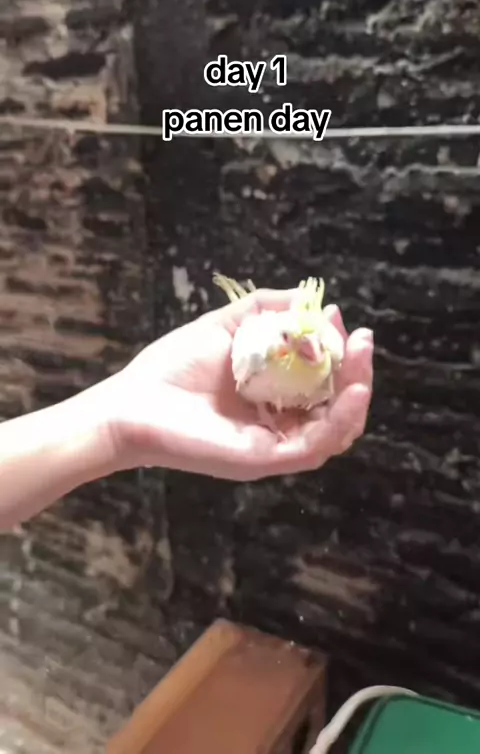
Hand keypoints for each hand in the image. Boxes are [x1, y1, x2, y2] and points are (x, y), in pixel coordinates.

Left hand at [110, 289, 373, 480]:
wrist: (130, 404)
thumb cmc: (171, 368)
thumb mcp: (224, 327)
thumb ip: (263, 310)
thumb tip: (307, 298)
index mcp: (272, 398)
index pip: (323, 382)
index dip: (339, 353)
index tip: (340, 318)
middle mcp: (278, 424)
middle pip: (336, 407)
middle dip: (357, 372)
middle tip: (362, 340)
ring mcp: (273, 444)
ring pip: (335, 430)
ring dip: (357, 394)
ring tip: (360, 359)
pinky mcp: (264, 459)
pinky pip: (314, 446)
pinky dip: (339, 420)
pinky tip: (350, 390)